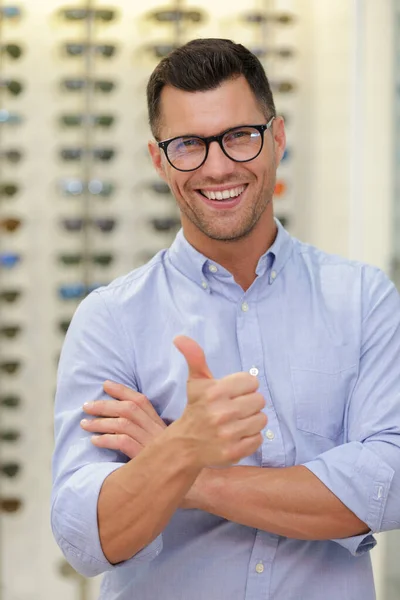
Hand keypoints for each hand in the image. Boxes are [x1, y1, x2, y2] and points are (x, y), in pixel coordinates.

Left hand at [80, 381, 166, 458]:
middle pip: (128, 409)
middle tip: (86, 406)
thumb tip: (123, 423)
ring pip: (123, 424)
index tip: (105, 385)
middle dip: (105, 404)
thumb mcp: (163, 443)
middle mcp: (156, 430)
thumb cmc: (171, 465)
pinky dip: (106, 440)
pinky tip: (94, 441)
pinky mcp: (145, 457)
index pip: (141, 400)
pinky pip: (123, 443)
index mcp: (160, 424)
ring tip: (85, 424)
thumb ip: (147, 431)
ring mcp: (151, 443)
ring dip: (101, 422)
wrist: (188, 484)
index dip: (122, 390)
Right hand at [172, 335, 266, 468]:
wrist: (186, 445)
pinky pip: (259, 438)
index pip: (252, 381)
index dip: (243, 386)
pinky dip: (250, 437)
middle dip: (248, 403)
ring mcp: (228, 434)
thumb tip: (179, 337)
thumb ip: (194, 357)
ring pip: (261, 419)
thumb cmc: (196, 408)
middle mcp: (222, 413)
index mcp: (214, 392)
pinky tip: (237, 435)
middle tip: (234, 409)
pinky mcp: (234, 452)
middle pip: (259, 400)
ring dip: (251, 420)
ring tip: (236, 422)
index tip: (232, 393)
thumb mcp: (196, 382)